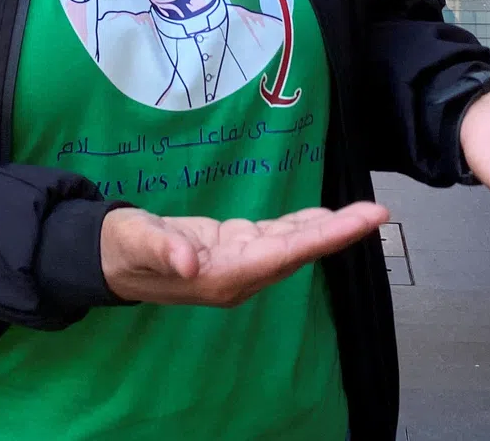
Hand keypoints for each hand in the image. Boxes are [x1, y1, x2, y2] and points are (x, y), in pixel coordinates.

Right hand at [100, 201, 387, 305]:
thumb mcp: (135, 242)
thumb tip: (190, 261)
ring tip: (365, 213)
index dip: (320, 239)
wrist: (111, 257)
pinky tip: (326, 217)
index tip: (355, 225)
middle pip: (297, 252)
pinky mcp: (235, 247)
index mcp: (220, 275)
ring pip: (292, 245)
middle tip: (378, 213)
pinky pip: (278, 237)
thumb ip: (162, 250)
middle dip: (337, 233)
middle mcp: (239, 273)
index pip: (281, 256)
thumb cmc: (122, 248)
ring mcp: (239, 262)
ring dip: (328, 229)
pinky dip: (304, 225)